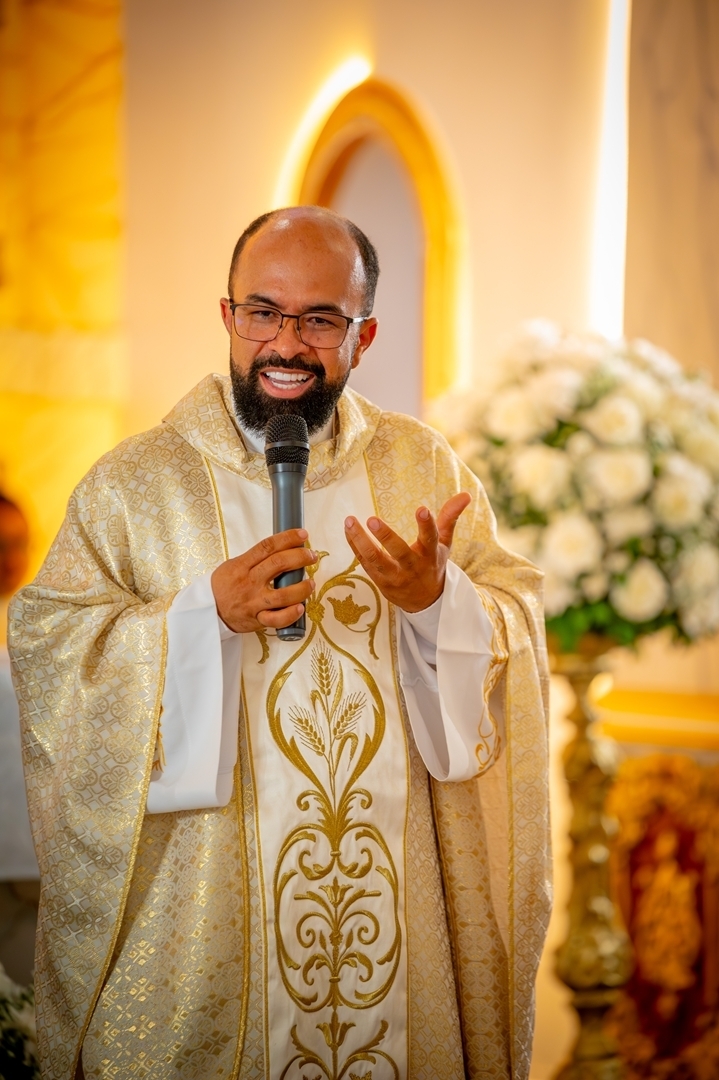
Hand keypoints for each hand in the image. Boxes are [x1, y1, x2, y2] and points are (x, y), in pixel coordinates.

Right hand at [211, 529, 316, 632]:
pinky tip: (300, 608)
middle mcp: (249, 582)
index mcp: (243, 565)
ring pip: (283, 595)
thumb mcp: (234, 565)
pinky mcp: (256, 619)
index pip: (267, 546)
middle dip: (300, 557)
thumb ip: (256, 559)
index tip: (303, 535)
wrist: (208, 610)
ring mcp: (253, 602)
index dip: (288, 538)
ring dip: (302, 588)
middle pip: (278, 564)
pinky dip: (290, 614)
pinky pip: (276, 620)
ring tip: (310, 583)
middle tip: (311, 556)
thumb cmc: (224, 586)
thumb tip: (285, 548)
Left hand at [343, 492, 470, 611]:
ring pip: (375, 559)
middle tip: (372, 519)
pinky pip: (364, 562)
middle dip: (386, 536)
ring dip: (361, 540)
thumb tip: (466, 494)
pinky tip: (348, 529)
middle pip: (399, 552)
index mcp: (430, 555)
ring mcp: (394, 576)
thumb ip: (450, 517)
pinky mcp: (379, 581)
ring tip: (350, 521)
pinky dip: (354, 545)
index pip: (431, 539)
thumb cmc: (433, 565)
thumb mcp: (445, 544)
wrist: (424, 602)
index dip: (427, 525)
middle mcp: (412, 566)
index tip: (422, 509)